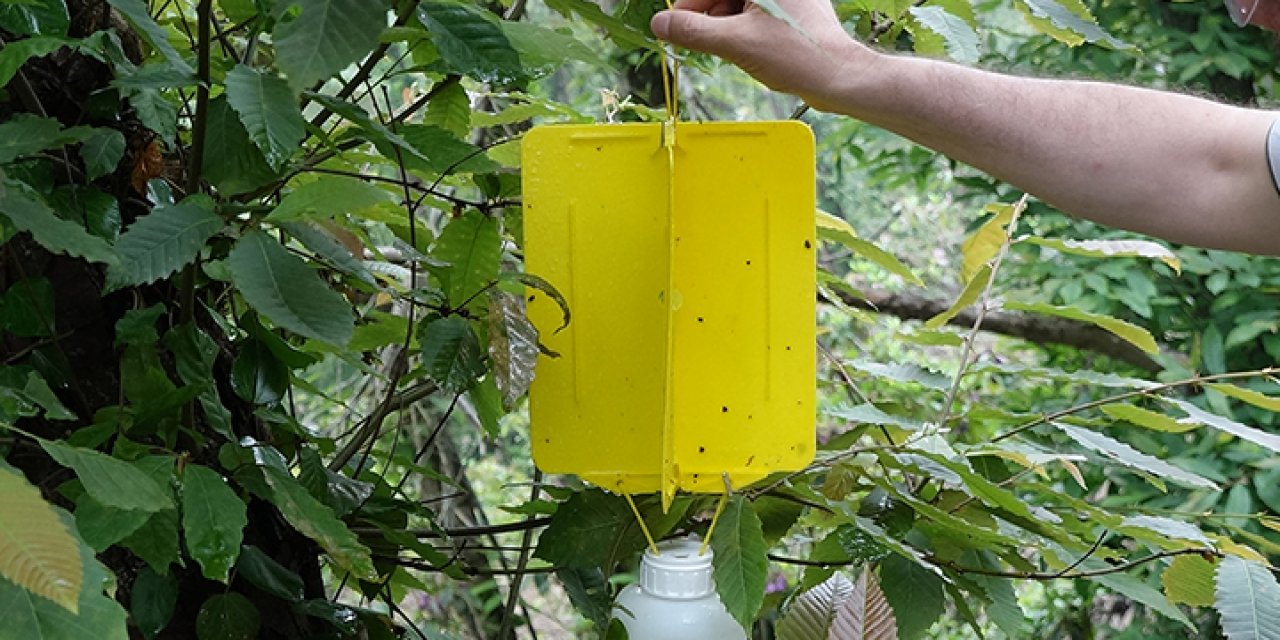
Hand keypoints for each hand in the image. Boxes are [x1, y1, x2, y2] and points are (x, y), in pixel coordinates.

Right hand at [650, 0, 868, 109]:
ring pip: (740, 2)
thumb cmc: (795, 56)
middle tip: (696, 40)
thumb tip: (660, 23)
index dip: (690, 3)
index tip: (675, 23)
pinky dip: (744, 26)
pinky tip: (744, 48)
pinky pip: (758, 10)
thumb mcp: (734, 43)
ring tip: (727, 49)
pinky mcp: (795, 8)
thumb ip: (693, 30)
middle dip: (708, 13)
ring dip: (725, 22)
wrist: (839, 77)